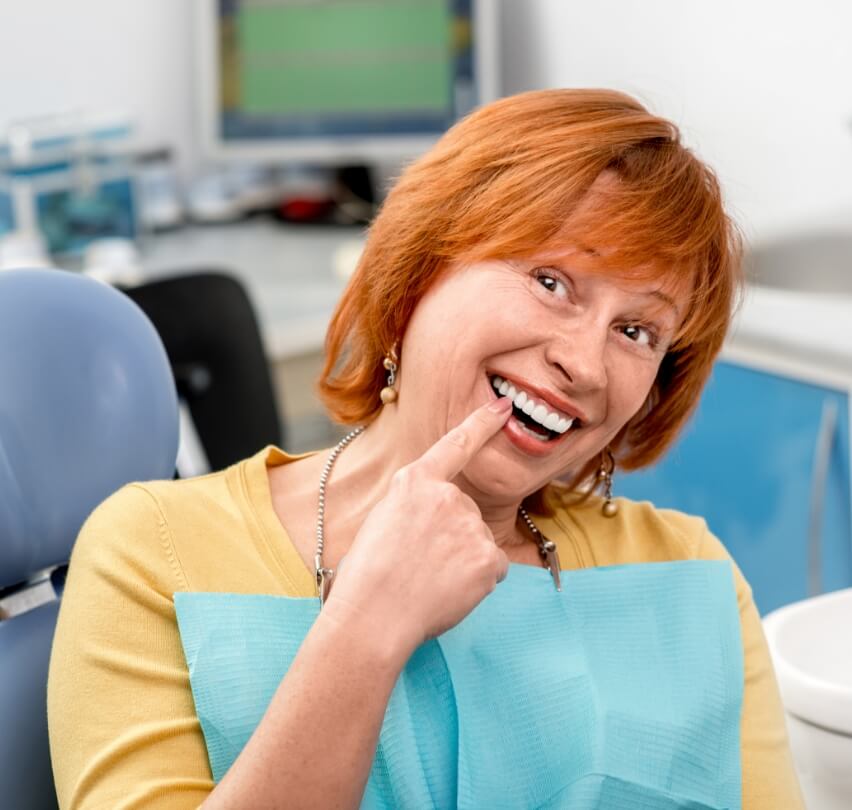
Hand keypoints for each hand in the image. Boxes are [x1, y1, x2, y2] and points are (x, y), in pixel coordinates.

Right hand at [324, 398, 512, 655]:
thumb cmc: (364, 577)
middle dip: (450, 536)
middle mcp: (447, 496)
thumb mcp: (380, 521)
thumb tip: (435, 524)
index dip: (482, 423)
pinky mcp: (488, 556)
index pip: (455, 445)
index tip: (503, 408)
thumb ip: (414, 508)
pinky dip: (477, 581)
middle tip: (418, 563)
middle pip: (464, 511)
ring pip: (477, 541)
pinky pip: (492, 567)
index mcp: (414, 482)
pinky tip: (449, 591)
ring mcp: (470, 525)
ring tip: (427, 580)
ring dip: (462, 560)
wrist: (372, 616)